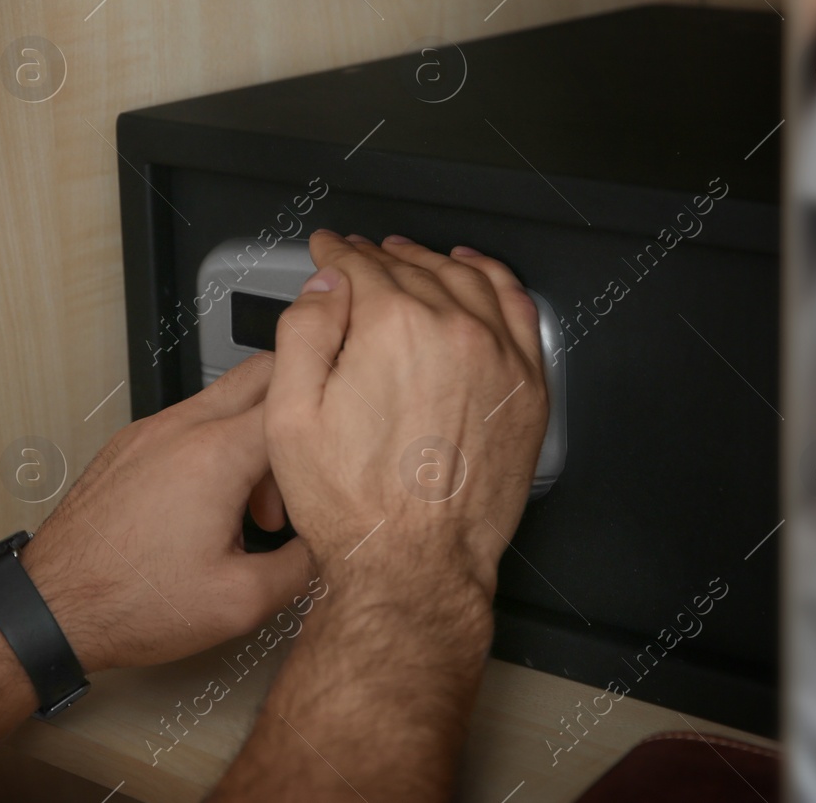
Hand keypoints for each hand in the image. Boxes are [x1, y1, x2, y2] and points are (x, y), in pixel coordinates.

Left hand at [19, 354, 311, 674]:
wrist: (51, 608)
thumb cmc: (129, 602)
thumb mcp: (240, 603)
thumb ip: (302, 566)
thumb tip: (330, 545)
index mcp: (215, 454)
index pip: (296, 398)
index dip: (332, 420)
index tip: (346, 441)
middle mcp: (181, 427)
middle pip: (262, 373)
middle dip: (296, 412)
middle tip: (308, 463)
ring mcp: (150, 431)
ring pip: (225, 400)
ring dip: (255, 439)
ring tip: (257, 509)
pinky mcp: (130, 445)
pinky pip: (190, 423)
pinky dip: (216, 448)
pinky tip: (214, 505)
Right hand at [264, 232, 547, 604]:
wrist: (412, 565)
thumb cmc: (353, 503)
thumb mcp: (289, 414)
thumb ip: (303, 331)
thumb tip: (326, 283)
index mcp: (392, 328)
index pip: (359, 267)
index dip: (334, 254)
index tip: (326, 250)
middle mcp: (453, 330)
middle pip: (410, 268)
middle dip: (376, 256)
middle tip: (356, 256)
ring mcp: (499, 357)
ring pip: (464, 279)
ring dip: (430, 260)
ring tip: (408, 256)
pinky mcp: (527, 388)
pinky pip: (516, 309)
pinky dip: (494, 280)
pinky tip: (476, 273)